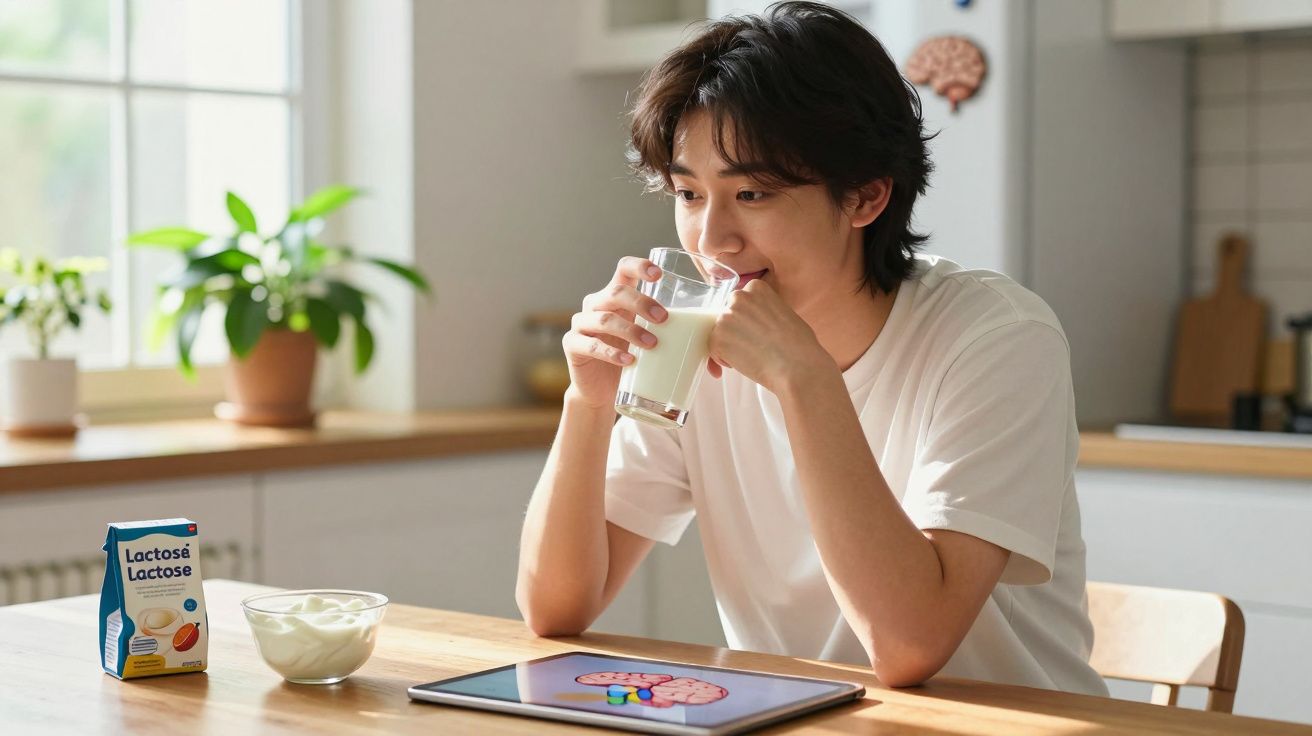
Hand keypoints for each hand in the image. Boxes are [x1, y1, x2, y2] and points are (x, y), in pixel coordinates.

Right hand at [563, 256, 667, 408]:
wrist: (602, 391)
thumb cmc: (633, 361)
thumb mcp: (652, 344)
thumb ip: (680, 346)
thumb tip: (718, 367)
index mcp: (616, 296)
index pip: (624, 269)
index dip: (639, 266)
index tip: (659, 275)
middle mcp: (596, 304)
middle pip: (616, 292)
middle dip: (642, 302)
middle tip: (664, 319)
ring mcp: (581, 323)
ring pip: (604, 318)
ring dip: (631, 330)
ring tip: (652, 344)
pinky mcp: (572, 345)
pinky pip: (591, 344)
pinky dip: (611, 353)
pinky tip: (629, 362)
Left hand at [707, 279, 832, 392]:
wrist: (797, 366)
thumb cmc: (799, 345)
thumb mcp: (785, 313)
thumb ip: (765, 310)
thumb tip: (756, 320)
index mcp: (756, 288)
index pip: (740, 302)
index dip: (745, 319)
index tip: (753, 331)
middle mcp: (738, 297)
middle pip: (727, 315)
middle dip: (734, 331)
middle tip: (749, 346)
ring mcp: (726, 317)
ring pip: (719, 332)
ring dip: (729, 346)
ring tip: (749, 357)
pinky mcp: (717, 337)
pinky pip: (713, 349)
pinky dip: (723, 359)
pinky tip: (741, 364)